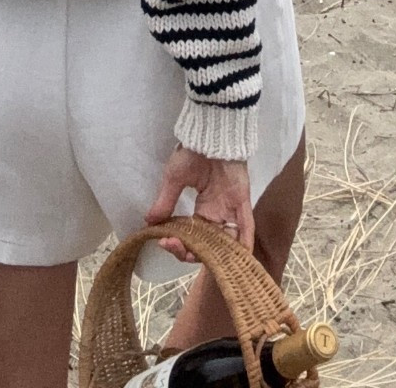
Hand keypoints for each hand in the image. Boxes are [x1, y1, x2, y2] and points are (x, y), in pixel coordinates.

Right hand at [146, 146, 253, 261]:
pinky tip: (235, 260)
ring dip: (215, 255)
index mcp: (202, 210)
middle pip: (208, 246)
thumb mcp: (174, 178)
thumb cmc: (192, 152)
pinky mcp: (243, 204)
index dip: (179, 245)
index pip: (192, 238)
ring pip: (227, 243)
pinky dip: (243, 245)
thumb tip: (149, 223)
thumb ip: (165, 201)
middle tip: (176, 246)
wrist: (210, 134)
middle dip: (191, 253)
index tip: (164, 241)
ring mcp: (231, 211)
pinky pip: (246, 229)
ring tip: (197, 258)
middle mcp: (217, 215)